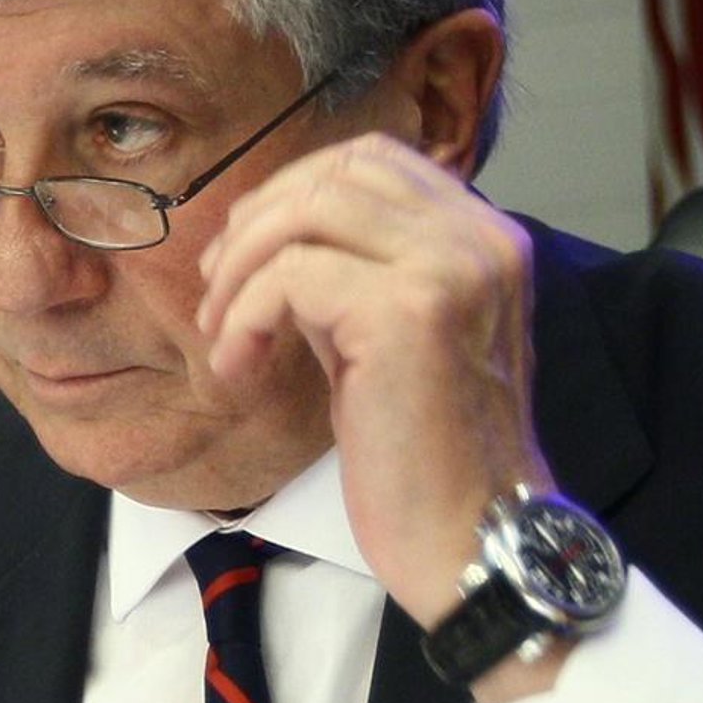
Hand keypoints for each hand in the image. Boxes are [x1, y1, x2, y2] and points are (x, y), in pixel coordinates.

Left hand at [195, 132, 553, 634]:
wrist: (473, 542)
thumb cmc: (429, 461)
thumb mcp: (393, 341)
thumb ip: (357, 276)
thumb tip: (270, 237)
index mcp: (485, 240)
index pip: (372, 160)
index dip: (292, 194)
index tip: (244, 259)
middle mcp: (480, 239)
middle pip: (336, 172)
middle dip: (256, 224)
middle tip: (217, 295)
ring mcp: (450, 270)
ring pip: (307, 211)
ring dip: (242, 269)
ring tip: (223, 335)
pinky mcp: (407, 313)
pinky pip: (290, 275)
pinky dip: (244, 317)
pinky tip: (240, 370)